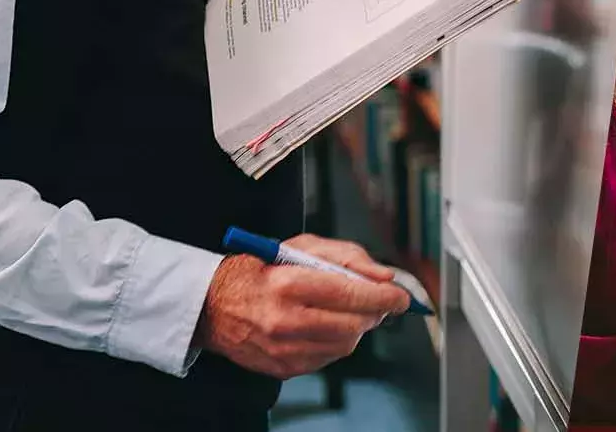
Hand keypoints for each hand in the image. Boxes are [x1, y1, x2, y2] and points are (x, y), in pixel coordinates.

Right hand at [194, 234, 411, 379]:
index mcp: (290, 284)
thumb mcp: (301, 247)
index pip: (351, 294)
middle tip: (381, 302)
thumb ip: (347, 256)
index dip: (384, 297)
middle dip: (376, 313)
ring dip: (357, 328)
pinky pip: (327, 359)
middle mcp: (285, 320)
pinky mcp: (283, 367)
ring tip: (347, 311)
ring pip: (345, 345)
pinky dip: (336, 343)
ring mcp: (283, 349)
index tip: (402, 296)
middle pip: (354, 324)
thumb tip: (383, 276)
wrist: (214, 306)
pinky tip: (325, 326)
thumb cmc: (260, 270)